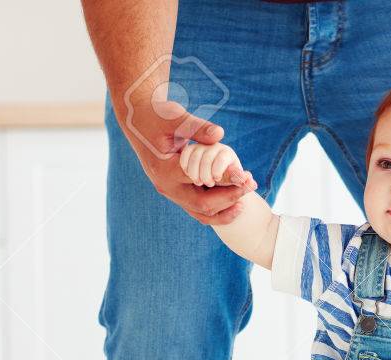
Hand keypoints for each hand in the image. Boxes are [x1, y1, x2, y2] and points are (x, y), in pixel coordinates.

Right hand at [121, 96, 256, 225]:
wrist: (139, 119)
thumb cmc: (157, 115)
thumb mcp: (176, 117)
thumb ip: (197, 127)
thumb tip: (219, 135)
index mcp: (165, 170)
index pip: (201, 181)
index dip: (226, 181)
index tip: (246, 176)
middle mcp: (166, 187)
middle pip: (202, 206)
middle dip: (230, 198)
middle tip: (251, 186)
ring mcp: (170, 192)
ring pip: (200, 212)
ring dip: (224, 210)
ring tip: (246, 201)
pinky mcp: (175, 191)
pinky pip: (197, 208)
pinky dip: (215, 209)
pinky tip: (234, 202)